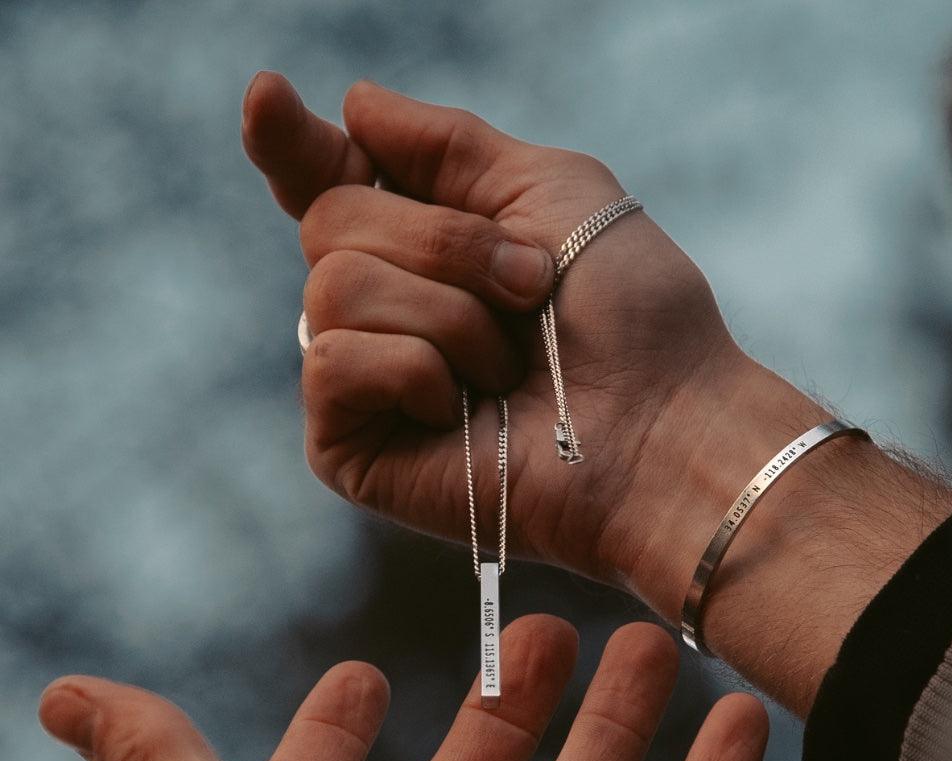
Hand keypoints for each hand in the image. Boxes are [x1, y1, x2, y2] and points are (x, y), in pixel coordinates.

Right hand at [242, 72, 743, 586]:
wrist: (657, 424)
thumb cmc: (626, 313)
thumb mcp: (550, 190)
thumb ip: (450, 146)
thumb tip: (353, 104)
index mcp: (421, 247)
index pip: (325, 184)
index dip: (289, 143)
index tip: (266, 95)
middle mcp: (379, 308)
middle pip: (329, 223)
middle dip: (446, 245)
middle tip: (528, 291)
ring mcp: (358, 379)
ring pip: (331, 289)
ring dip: (448, 314)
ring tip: (506, 366)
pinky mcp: (345, 446)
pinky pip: (332, 362)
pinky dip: (415, 372)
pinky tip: (459, 410)